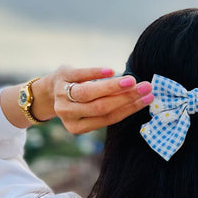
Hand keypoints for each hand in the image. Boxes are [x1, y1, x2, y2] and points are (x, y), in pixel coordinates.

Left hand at [1, 65, 153, 130]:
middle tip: (146, 87)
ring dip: (113, 87)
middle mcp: (68, 114)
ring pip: (90, 93)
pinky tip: (111, 71)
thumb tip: (143, 97)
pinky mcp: (62, 75)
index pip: (109, 117)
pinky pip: (80, 75)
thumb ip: (109, 107)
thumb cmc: (79, 101)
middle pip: (101, 107)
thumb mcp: (89, 109)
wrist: (48, 90)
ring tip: (132, 80)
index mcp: (77, 127)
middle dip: (127, 98)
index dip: (131, 108)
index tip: (149, 98)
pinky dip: (95, 73)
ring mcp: (62, 95)